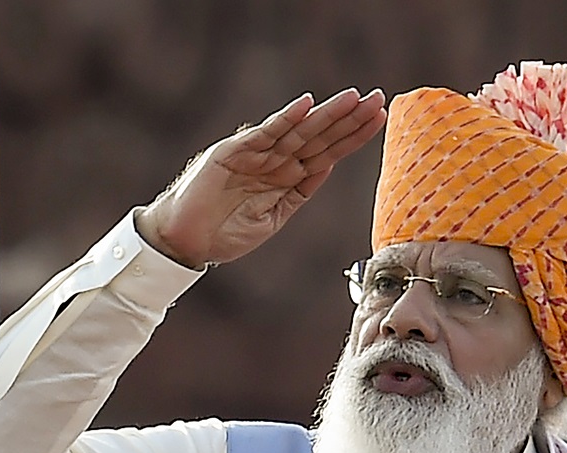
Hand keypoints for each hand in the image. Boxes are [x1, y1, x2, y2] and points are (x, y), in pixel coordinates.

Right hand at [137, 88, 386, 266]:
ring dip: (326, 114)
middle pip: (320, 135)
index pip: (328, 151)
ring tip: (353, 98)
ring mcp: (256, 154)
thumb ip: (300, 192)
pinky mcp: (233, 151)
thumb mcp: (274, 217)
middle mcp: (276, 160)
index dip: (353, 135)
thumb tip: (327, 167)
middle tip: (378, 98)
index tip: (379, 118)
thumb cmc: (226, 233)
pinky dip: (285, 118)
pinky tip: (306, 105)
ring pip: (299, 130)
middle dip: (349, 118)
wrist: (186, 241)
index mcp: (288, 177)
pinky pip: (265, 133)